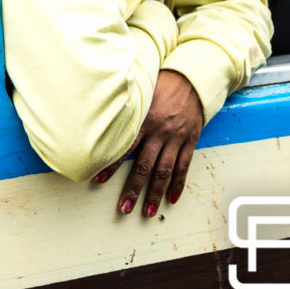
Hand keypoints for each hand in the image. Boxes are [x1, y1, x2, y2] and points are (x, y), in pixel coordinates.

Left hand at [95, 69, 204, 218]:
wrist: (192, 77)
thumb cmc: (162, 83)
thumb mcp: (141, 92)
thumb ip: (126, 110)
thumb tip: (100, 119)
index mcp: (144, 120)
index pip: (124, 147)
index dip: (110, 165)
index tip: (97, 180)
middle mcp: (160, 131)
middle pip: (144, 166)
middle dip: (133, 189)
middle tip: (124, 208)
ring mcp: (176, 137)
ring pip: (164, 171)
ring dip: (155, 193)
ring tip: (147, 211)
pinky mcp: (190, 139)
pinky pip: (184, 165)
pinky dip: (179, 183)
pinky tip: (172, 199)